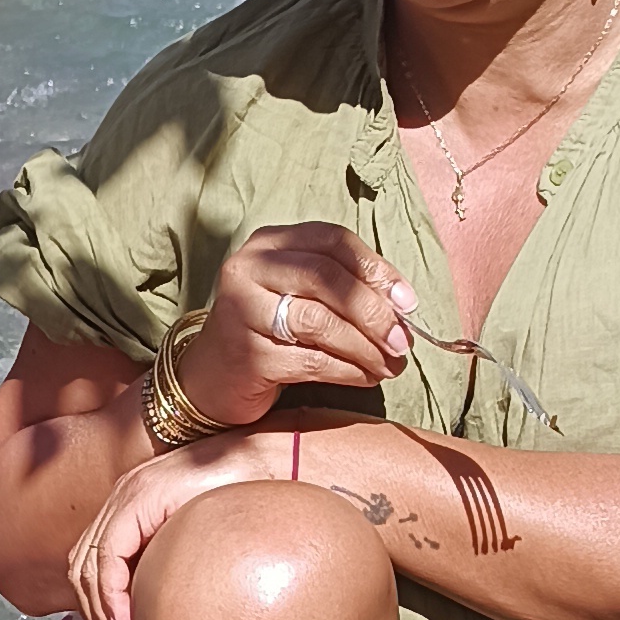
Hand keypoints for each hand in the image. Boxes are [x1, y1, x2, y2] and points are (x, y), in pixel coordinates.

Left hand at [69, 432, 278, 619]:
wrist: (282, 465)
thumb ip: (180, 572)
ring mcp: (129, 493)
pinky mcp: (142, 496)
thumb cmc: (255, 507)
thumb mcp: (205, 549)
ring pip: (90, 568)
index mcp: (132, 510)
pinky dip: (111, 594)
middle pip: (85, 574)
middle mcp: (123, 499)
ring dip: (103, 619)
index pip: (96, 572)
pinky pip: (110, 553)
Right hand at [180, 222, 412, 426]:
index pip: (332, 241)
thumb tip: (403, 308)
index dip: (375, 269)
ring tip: (390, 365)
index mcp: (270, 243)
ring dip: (365, 346)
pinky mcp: (246, 353)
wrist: (211, 378)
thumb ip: (345, 289)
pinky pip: (310, 360)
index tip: (407, 302)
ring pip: (319, 322)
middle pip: (326, 278)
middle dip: (374, 311)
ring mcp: (242, 310)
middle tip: (402, 341)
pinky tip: (365, 377)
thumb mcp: (302, 296)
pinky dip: (347, 370)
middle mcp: (249, 268)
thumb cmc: (268, 331)